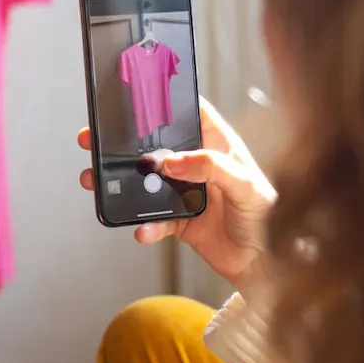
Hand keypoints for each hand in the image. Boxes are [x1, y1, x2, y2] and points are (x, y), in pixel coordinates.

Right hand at [77, 97, 276, 290]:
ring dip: (120, 182)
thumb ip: (212, 168)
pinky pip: (153, 220)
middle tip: (96, 140)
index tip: (136, 98)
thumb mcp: (246, 185)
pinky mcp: (179, 221)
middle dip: (124, 143)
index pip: (189, 114)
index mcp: (217, 145)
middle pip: (155, 146)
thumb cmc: (268, 217)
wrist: (264, 264)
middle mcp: (197, 165)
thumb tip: (174, 161)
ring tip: (97, 181)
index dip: (164, 104)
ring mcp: (185, 192)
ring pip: (145, 182)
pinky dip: (144, 225)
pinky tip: (141, 230)